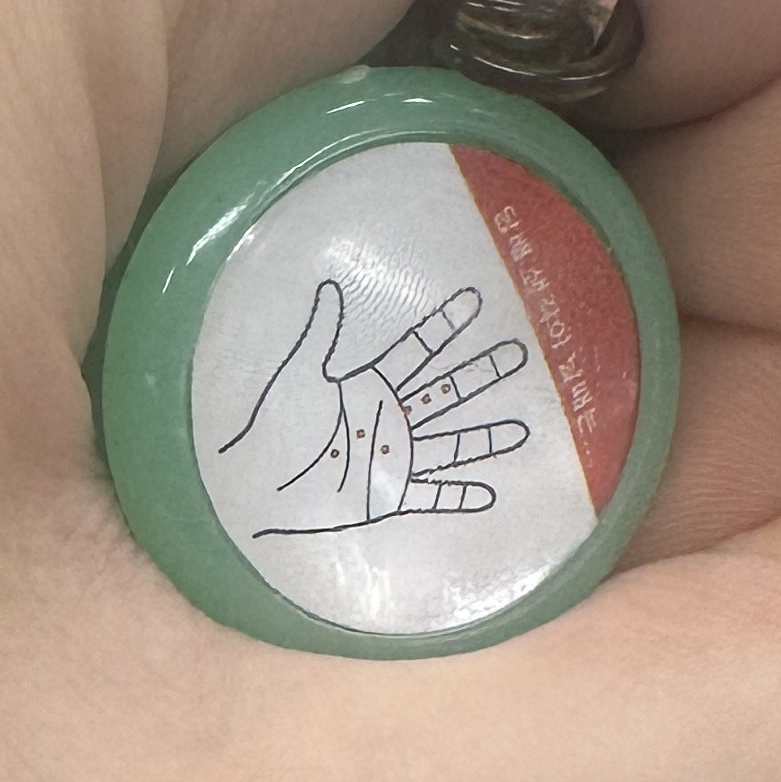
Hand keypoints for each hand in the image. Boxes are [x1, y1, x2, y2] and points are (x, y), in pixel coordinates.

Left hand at [219, 281, 528, 533]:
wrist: (258, 485)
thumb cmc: (275, 427)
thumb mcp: (299, 375)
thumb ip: (320, 334)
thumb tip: (327, 285)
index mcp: (369, 387)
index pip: (415, 351)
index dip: (444, 326)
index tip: (474, 301)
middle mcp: (389, 420)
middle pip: (446, 392)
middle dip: (481, 375)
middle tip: (519, 354)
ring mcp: (393, 459)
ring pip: (450, 444)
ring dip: (483, 439)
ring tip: (522, 429)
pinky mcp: (387, 496)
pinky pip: (431, 495)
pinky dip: (457, 496)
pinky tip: (487, 495)